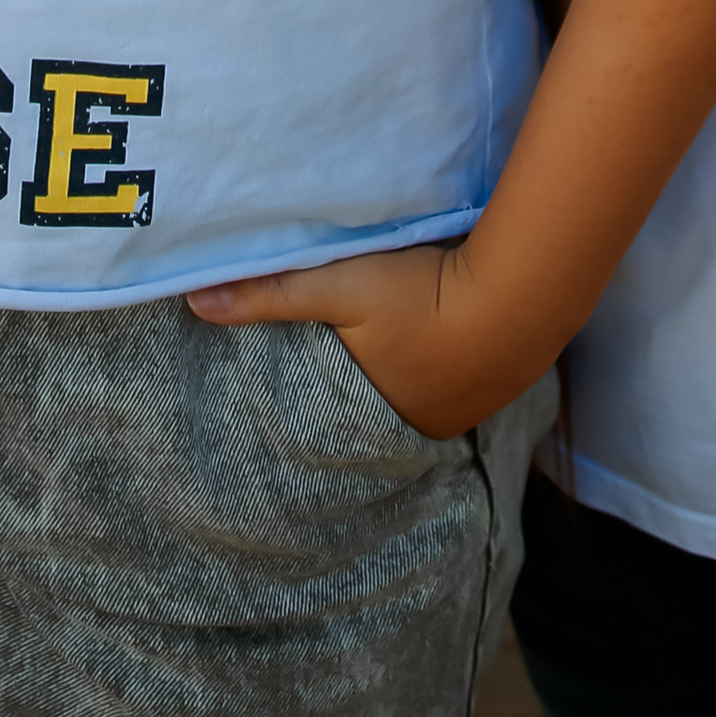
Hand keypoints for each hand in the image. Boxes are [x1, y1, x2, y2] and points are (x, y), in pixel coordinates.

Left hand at [187, 239, 515, 438]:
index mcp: (373, 419)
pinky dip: (437, 367)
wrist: (522, 291)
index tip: (290, 386)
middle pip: (371, 414)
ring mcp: (462, 414)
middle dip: (352, 395)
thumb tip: (193, 303)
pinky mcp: (496, 387)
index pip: (327, 422)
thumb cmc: (423, 296)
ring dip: (399, 379)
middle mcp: (419, 430)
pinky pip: (452, 386)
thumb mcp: (340, 286)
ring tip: (385, 352)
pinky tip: (435, 343)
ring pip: (413, 401)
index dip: (309, 404)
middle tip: (334, 366)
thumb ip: (271, 292)